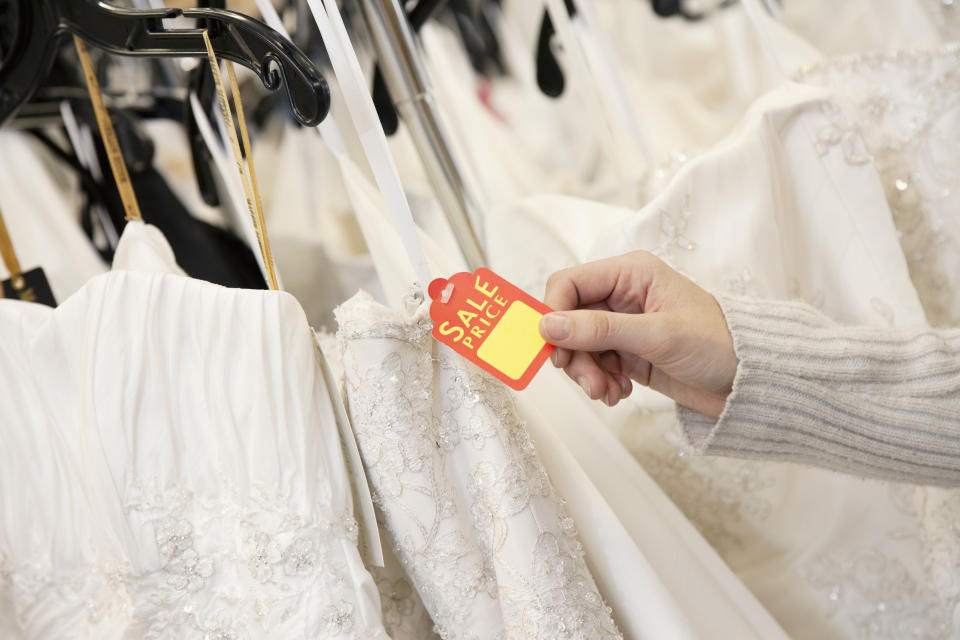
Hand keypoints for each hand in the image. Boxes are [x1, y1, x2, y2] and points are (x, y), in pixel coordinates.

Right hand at [538, 251, 737, 416]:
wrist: (749, 382)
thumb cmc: (716, 344)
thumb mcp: (657, 335)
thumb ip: (600, 329)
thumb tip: (548, 326)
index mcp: (630, 273)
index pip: (569, 283)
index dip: (553, 313)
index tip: (553, 348)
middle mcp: (621, 294)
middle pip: (569, 319)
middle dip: (573, 353)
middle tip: (588, 383)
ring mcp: (623, 325)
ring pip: (578, 345)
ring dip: (586, 373)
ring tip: (607, 394)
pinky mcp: (626, 351)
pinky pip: (594, 364)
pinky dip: (599, 381)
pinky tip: (618, 394)